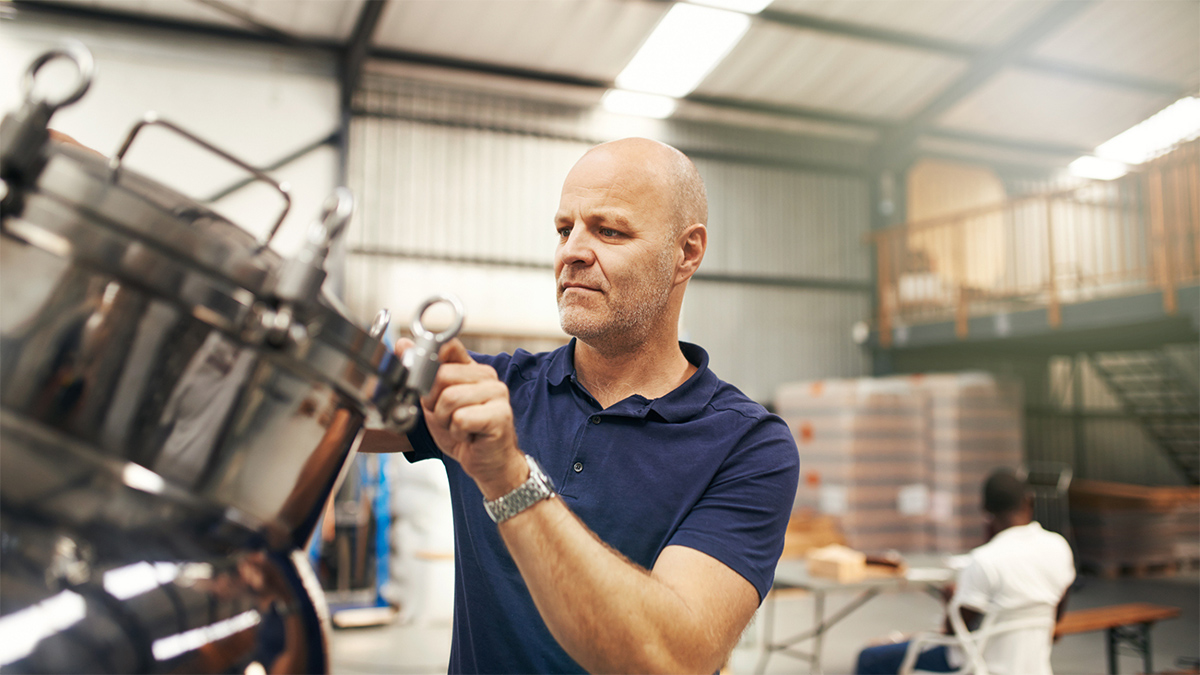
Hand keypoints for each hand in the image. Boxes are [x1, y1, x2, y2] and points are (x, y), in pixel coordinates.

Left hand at [416, 339, 525, 497]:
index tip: (426, 384)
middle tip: (446, 417)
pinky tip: (469, 435)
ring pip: (450, 398)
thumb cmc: (465, 433)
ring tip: (458, 427)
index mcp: (472, 370)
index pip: (448, 347)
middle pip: (442, 375)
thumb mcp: (434, 402)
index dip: (429, 363)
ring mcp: (497, 394)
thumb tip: (403, 345)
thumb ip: (421, 374)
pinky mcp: (500, 415)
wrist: (488, 463)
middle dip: (434, 403)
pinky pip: (461, 418)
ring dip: (445, 420)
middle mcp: (487, 377)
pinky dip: (457, 432)